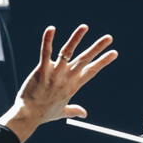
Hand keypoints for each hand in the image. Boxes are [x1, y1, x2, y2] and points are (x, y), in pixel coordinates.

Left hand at [0, 24, 117, 142]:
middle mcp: (67, 78)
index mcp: (73, 86)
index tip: (114, 53)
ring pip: (67, 52)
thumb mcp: (62, 112)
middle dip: (97, 48)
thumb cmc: (44, 113)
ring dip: (76, 38)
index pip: (92, 71)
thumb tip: (84, 114)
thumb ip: (74, 110)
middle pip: (84, 60)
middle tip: (109, 38)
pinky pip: (46, 53)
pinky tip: (51, 29)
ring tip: (84, 27)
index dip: (103, 61)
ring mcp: (55, 73)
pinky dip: (48, 40)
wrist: (29, 116)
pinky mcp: (42, 70)